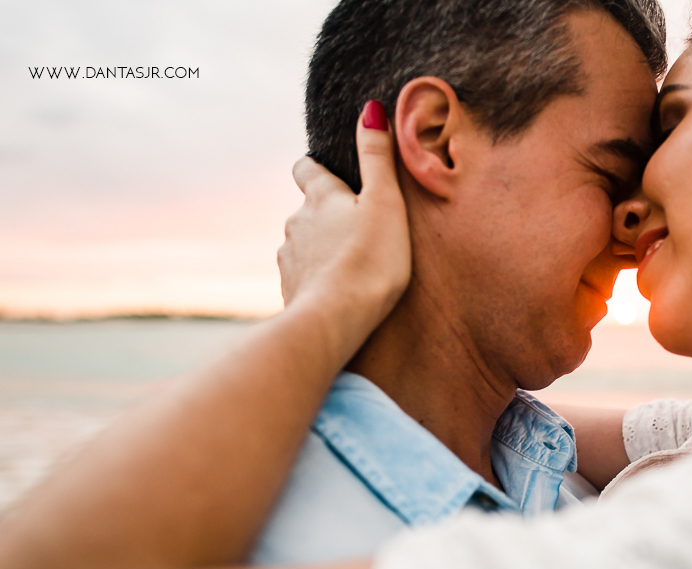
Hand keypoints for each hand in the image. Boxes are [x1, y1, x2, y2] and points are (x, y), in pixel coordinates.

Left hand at [278, 100, 411, 334]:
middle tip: (353, 224)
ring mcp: (290, 257)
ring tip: (349, 262)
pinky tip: (336, 292)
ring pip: (303, 243)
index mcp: (320, 198)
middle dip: (324, 213)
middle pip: (305, 209)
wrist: (334, 319)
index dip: (315, 167)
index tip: (328, 170)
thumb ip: (377, 157)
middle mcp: (297, 223)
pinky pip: (304, 277)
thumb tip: (370, 108)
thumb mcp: (385, 203)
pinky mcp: (291, 290)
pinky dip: (317, 278)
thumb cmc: (369, 260)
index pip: (306, 169)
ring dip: (321, 248)